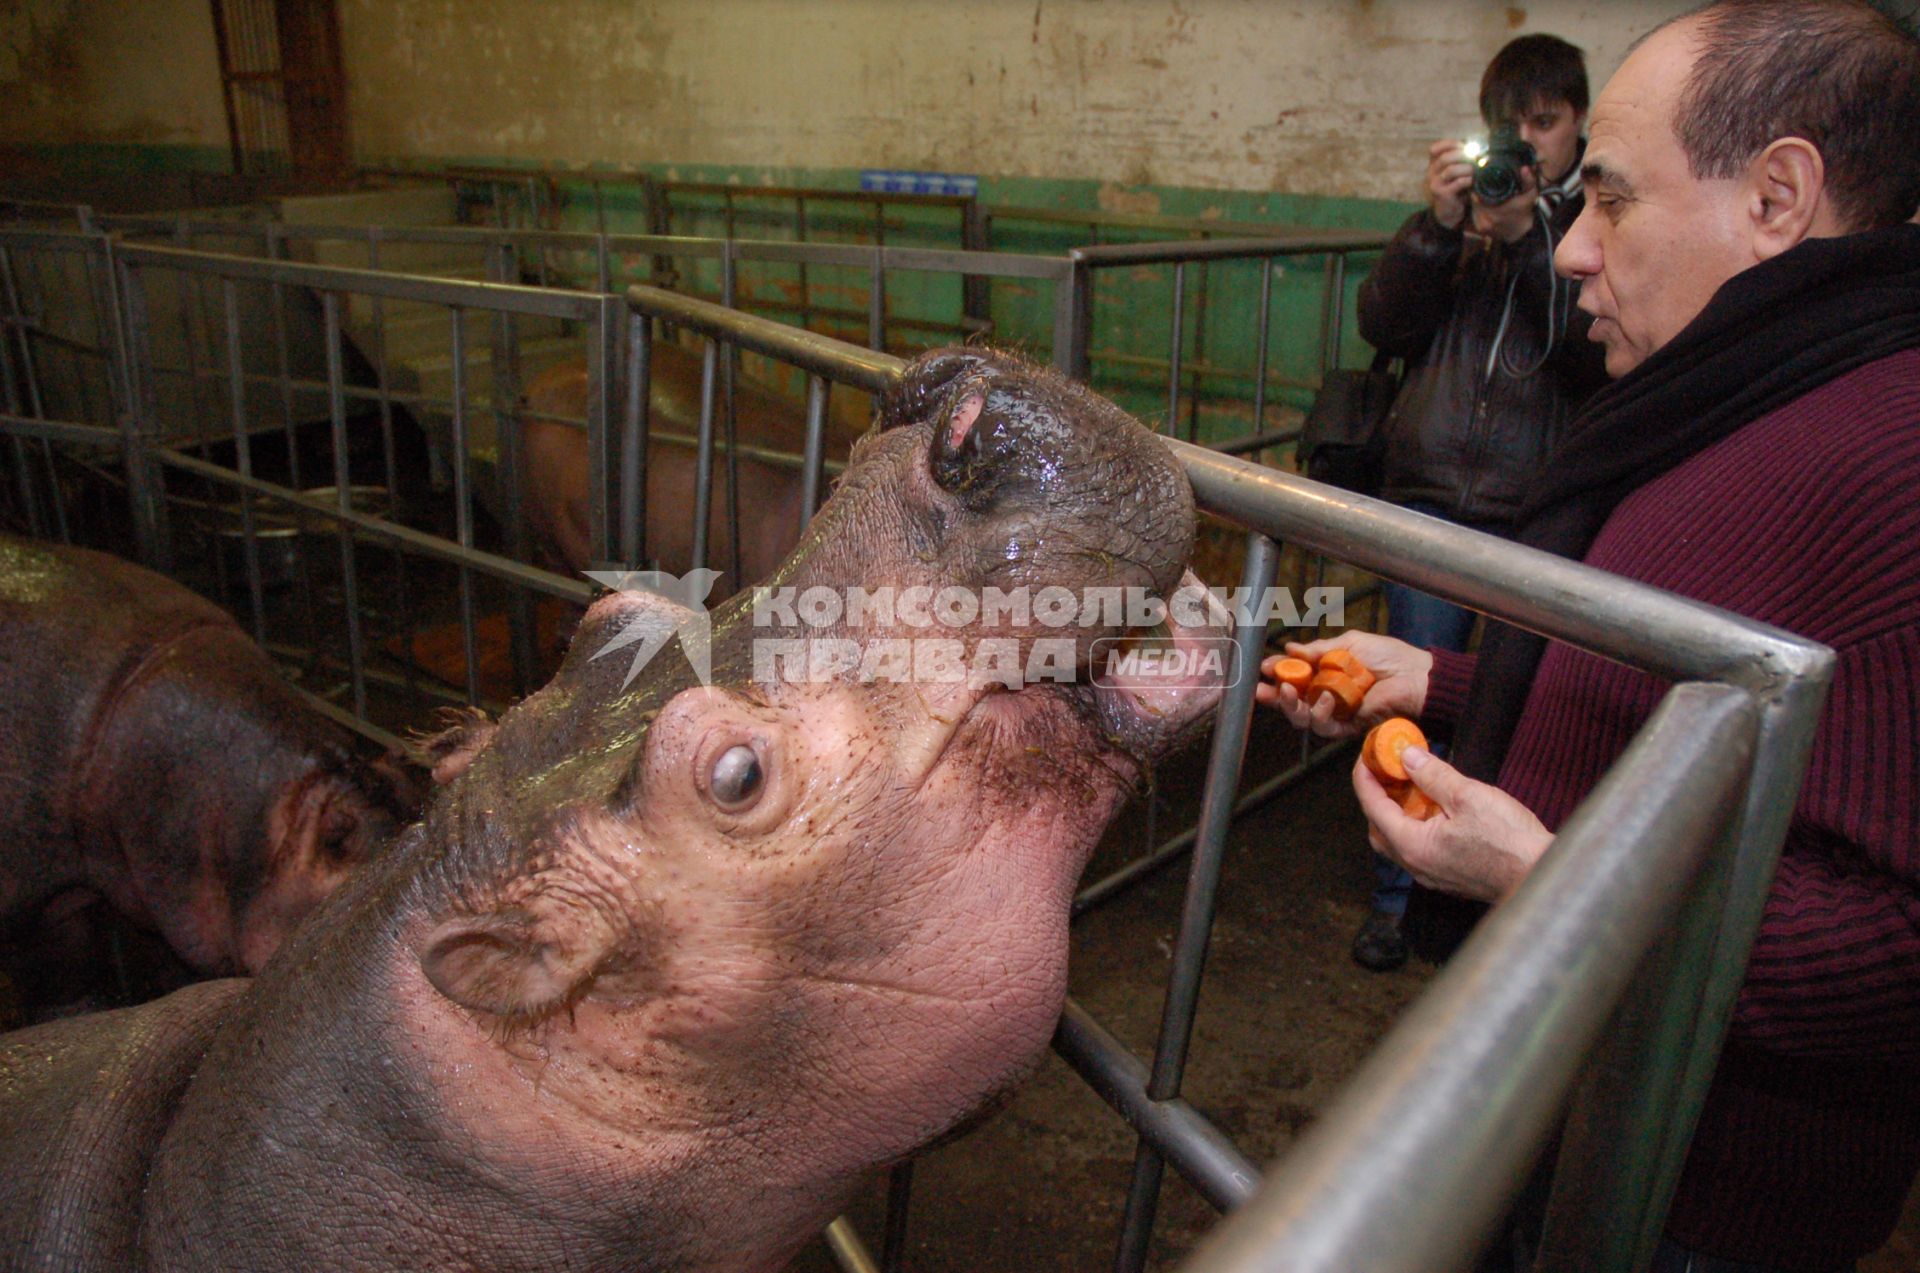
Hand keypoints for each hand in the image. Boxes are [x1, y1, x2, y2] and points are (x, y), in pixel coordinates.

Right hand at [1255, 632, 1430, 738]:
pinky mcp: (1348, 728)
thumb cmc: (1388, 656)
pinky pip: (1325, 727)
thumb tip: (1290, 647)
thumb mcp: (1349, 644)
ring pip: (1303, 718)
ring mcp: (1337, 713)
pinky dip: (1320, 714)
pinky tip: (1324, 700)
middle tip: (1262, 689)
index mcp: (1326, 674)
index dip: (1278, 674)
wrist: (1415, 676)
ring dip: (1292, 706)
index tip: (1264, 668)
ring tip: (1290, 691)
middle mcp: (1327, 695)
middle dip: (1275, 697)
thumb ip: (1318, 649)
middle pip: (1293, 702)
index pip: (1296, 677)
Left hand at [1354, 746, 1550, 901]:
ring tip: (1408, 785)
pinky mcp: (1449, 878)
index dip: (1365, 779)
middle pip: (1378, 829)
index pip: (1373, 807)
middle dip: (1376, 798)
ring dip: (1396, 813)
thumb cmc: (1509, 839)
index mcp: (1412, 845)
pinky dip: (1415, 827)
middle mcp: (1416, 866)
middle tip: (1384, 771)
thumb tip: (1407, 757)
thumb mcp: (1468, 796)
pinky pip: (1418, 850)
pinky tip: (1432, 810)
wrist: (1540, 875)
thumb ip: (1432, 775)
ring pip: (1398, 842)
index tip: (1366, 757)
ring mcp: (1432, 875)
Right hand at [1426, 139, 1474, 229]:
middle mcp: (1430, 173)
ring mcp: (1434, 184)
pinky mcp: (1442, 194)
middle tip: (1475, 159)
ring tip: (1476, 171)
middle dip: (1463, 156)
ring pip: (1451, 170)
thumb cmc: (1456, 189)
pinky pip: (1458, 183)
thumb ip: (1461, 160)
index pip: (1435, 149)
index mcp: (1433, 165)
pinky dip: (1469, 180)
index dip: (1450, 144)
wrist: (1449, 212)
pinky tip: (1474, 182)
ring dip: (1468, 168)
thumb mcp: (1456, 172)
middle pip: (1445, 158)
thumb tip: (1477, 148)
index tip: (1463, 146)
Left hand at [1468, 166, 1541, 243]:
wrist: (1521, 231)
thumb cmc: (1525, 210)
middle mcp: (1487, 219)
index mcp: (1497, 210)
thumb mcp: (1530, 194)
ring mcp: (1483, 226)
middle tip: (1483, 186)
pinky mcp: (1480, 229)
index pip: (1478, 193)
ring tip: (1484, 194)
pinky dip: (1478, 209)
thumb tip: (1525, 169)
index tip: (1483, 180)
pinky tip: (1485, 205)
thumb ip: (1528, 181)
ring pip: (1473, 207)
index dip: (1479, 185)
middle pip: (1474, 199)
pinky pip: (1474, 215)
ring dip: (1477, 201)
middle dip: (1478, 192)